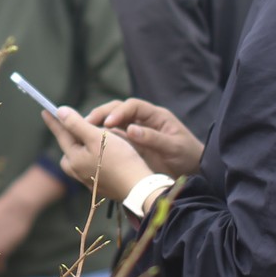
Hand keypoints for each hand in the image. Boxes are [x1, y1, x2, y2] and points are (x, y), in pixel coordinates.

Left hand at [42, 107, 152, 203]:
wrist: (138, 187)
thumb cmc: (119, 159)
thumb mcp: (96, 137)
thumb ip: (76, 124)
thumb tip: (60, 112)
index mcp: (73, 159)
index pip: (61, 134)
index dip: (55, 121)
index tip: (45, 111)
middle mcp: (76, 171)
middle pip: (70, 148)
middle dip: (73, 136)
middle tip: (79, 125)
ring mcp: (88, 181)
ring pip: (81, 157)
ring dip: (86, 147)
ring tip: (97, 139)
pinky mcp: (99, 186)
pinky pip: (91, 166)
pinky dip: (95, 157)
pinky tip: (107, 155)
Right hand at [87, 98, 204, 176]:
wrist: (194, 171)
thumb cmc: (188, 156)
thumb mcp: (174, 147)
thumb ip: (154, 138)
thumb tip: (131, 130)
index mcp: (156, 116)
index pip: (133, 106)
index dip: (118, 112)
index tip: (107, 123)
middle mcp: (143, 120)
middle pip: (118, 110)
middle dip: (101, 115)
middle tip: (86, 124)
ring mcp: (136, 131)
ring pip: (112, 123)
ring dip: (97, 126)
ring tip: (82, 134)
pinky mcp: (131, 144)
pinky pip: (113, 138)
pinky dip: (101, 139)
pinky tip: (90, 146)